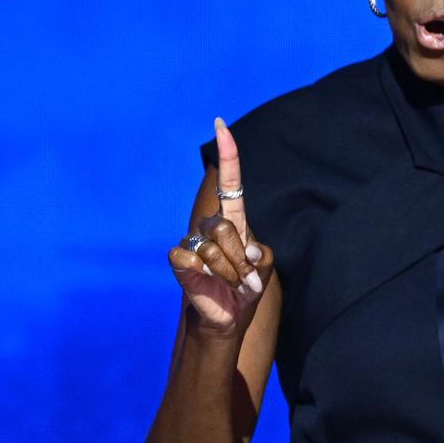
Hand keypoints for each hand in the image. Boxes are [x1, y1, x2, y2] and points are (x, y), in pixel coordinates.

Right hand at [167, 118, 273, 334]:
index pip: (231, 182)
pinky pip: (191, 258)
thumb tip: (244, 251)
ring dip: (228, 271)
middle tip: (244, 275)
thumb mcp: (264, 269)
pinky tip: (207, 283)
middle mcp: (211, 225)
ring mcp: (193, 241)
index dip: (228, 155)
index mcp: (236, 219)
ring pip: (212, 245)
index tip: (221, 125)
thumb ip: (261, 256)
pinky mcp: (179, 260)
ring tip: (231, 283)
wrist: (229, 316)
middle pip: (226, 225)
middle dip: (239, 255)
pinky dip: (206, 275)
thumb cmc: (246, 287)